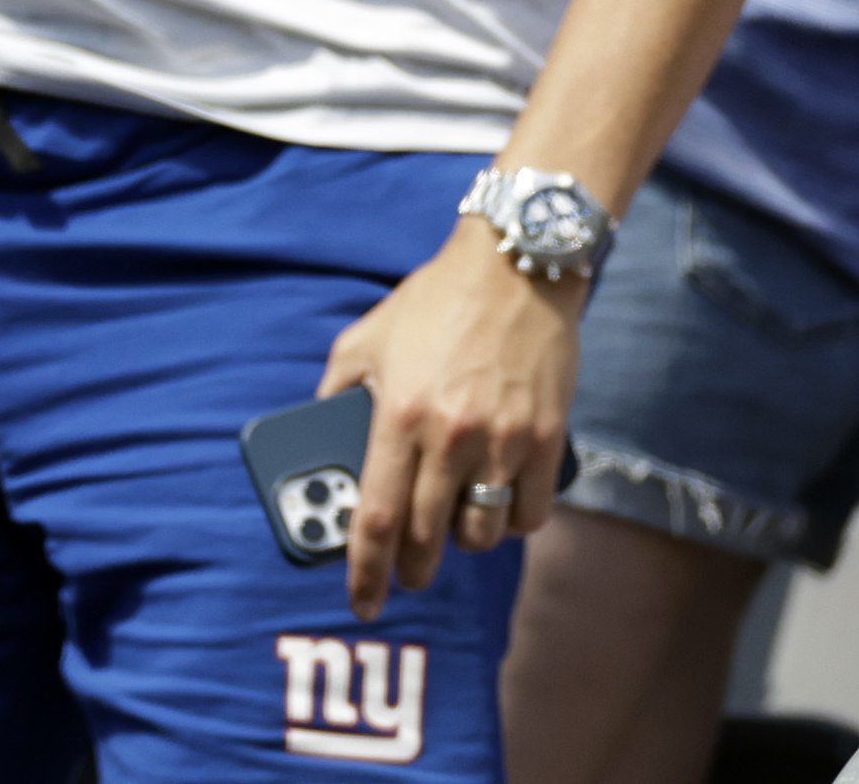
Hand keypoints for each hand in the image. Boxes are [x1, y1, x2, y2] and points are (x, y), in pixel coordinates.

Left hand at [319, 229, 583, 619]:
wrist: (515, 272)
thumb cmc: (432, 305)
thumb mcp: (363, 340)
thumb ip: (338, 392)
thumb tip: (326, 440)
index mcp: (396, 415)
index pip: (376, 516)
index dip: (365, 569)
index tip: (361, 602)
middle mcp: (450, 437)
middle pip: (427, 536)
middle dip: (412, 567)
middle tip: (405, 573)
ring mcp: (505, 443)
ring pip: (483, 533)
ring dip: (463, 541)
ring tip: (451, 524)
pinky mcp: (548, 442)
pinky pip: (531, 513)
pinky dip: (513, 521)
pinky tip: (497, 502)